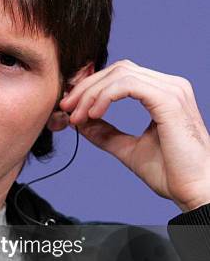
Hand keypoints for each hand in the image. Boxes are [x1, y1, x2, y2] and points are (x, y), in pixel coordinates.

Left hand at [60, 59, 209, 211]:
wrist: (196, 191)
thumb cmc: (172, 174)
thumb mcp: (128, 149)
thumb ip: (105, 133)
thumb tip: (80, 122)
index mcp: (163, 94)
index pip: (121, 75)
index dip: (92, 86)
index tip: (70, 107)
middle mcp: (169, 86)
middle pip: (117, 69)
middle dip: (86, 87)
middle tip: (65, 107)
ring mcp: (172, 90)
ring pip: (119, 74)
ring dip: (91, 93)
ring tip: (77, 116)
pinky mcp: (169, 100)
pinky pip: (128, 85)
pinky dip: (105, 96)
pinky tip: (93, 114)